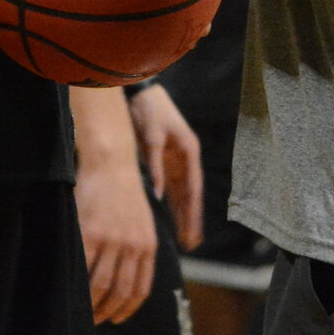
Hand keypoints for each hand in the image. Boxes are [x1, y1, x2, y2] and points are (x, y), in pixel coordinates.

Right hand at [71, 90, 156, 324]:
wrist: (111, 162)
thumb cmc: (123, 192)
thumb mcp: (142, 222)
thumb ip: (137, 249)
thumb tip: (127, 278)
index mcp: (148, 246)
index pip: (140, 289)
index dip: (127, 309)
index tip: (116, 319)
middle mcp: (133, 246)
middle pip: (120, 292)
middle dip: (107, 312)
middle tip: (94, 321)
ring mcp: (112, 240)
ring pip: (101, 285)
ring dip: (91, 305)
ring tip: (82, 312)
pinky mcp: (91, 232)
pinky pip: (83, 267)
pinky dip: (77, 285)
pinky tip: (71, 293)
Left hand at [128, 83, 205, 249]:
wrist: (140, 91)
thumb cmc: (148, 110)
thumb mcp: (152, 137)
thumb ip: (155, 166)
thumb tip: (158, 195)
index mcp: (189, 152)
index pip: (193, 188)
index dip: (193, 211)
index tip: (193, 231)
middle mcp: (186, 159)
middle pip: (190, 194)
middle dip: (190, 219)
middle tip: (191, 243)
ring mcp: (176, 160)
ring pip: (181, 193)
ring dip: (182, 214)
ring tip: (184, 237)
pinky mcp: (164, 160)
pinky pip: (170, 186)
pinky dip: (171, 203)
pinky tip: (170, 217)